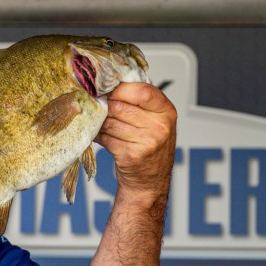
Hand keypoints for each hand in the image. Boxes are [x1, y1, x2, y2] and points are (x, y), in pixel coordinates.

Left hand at [94, 82, 176, 201]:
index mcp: (166, 111)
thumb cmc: (148, 147)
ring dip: (101, 123)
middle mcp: (160, 126)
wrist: (149, 182)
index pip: (141, 91)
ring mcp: (147, 142)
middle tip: (100, 108)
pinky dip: (99, 136)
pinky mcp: (131, 155)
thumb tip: (109, 84)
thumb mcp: (154, 120)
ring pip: (110, 122)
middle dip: (106, 107)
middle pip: (120, 106)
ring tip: (102, 124)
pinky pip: (105, 137)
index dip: (119, 89)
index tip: (108, 90)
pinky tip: (101, 137)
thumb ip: (138, 101)